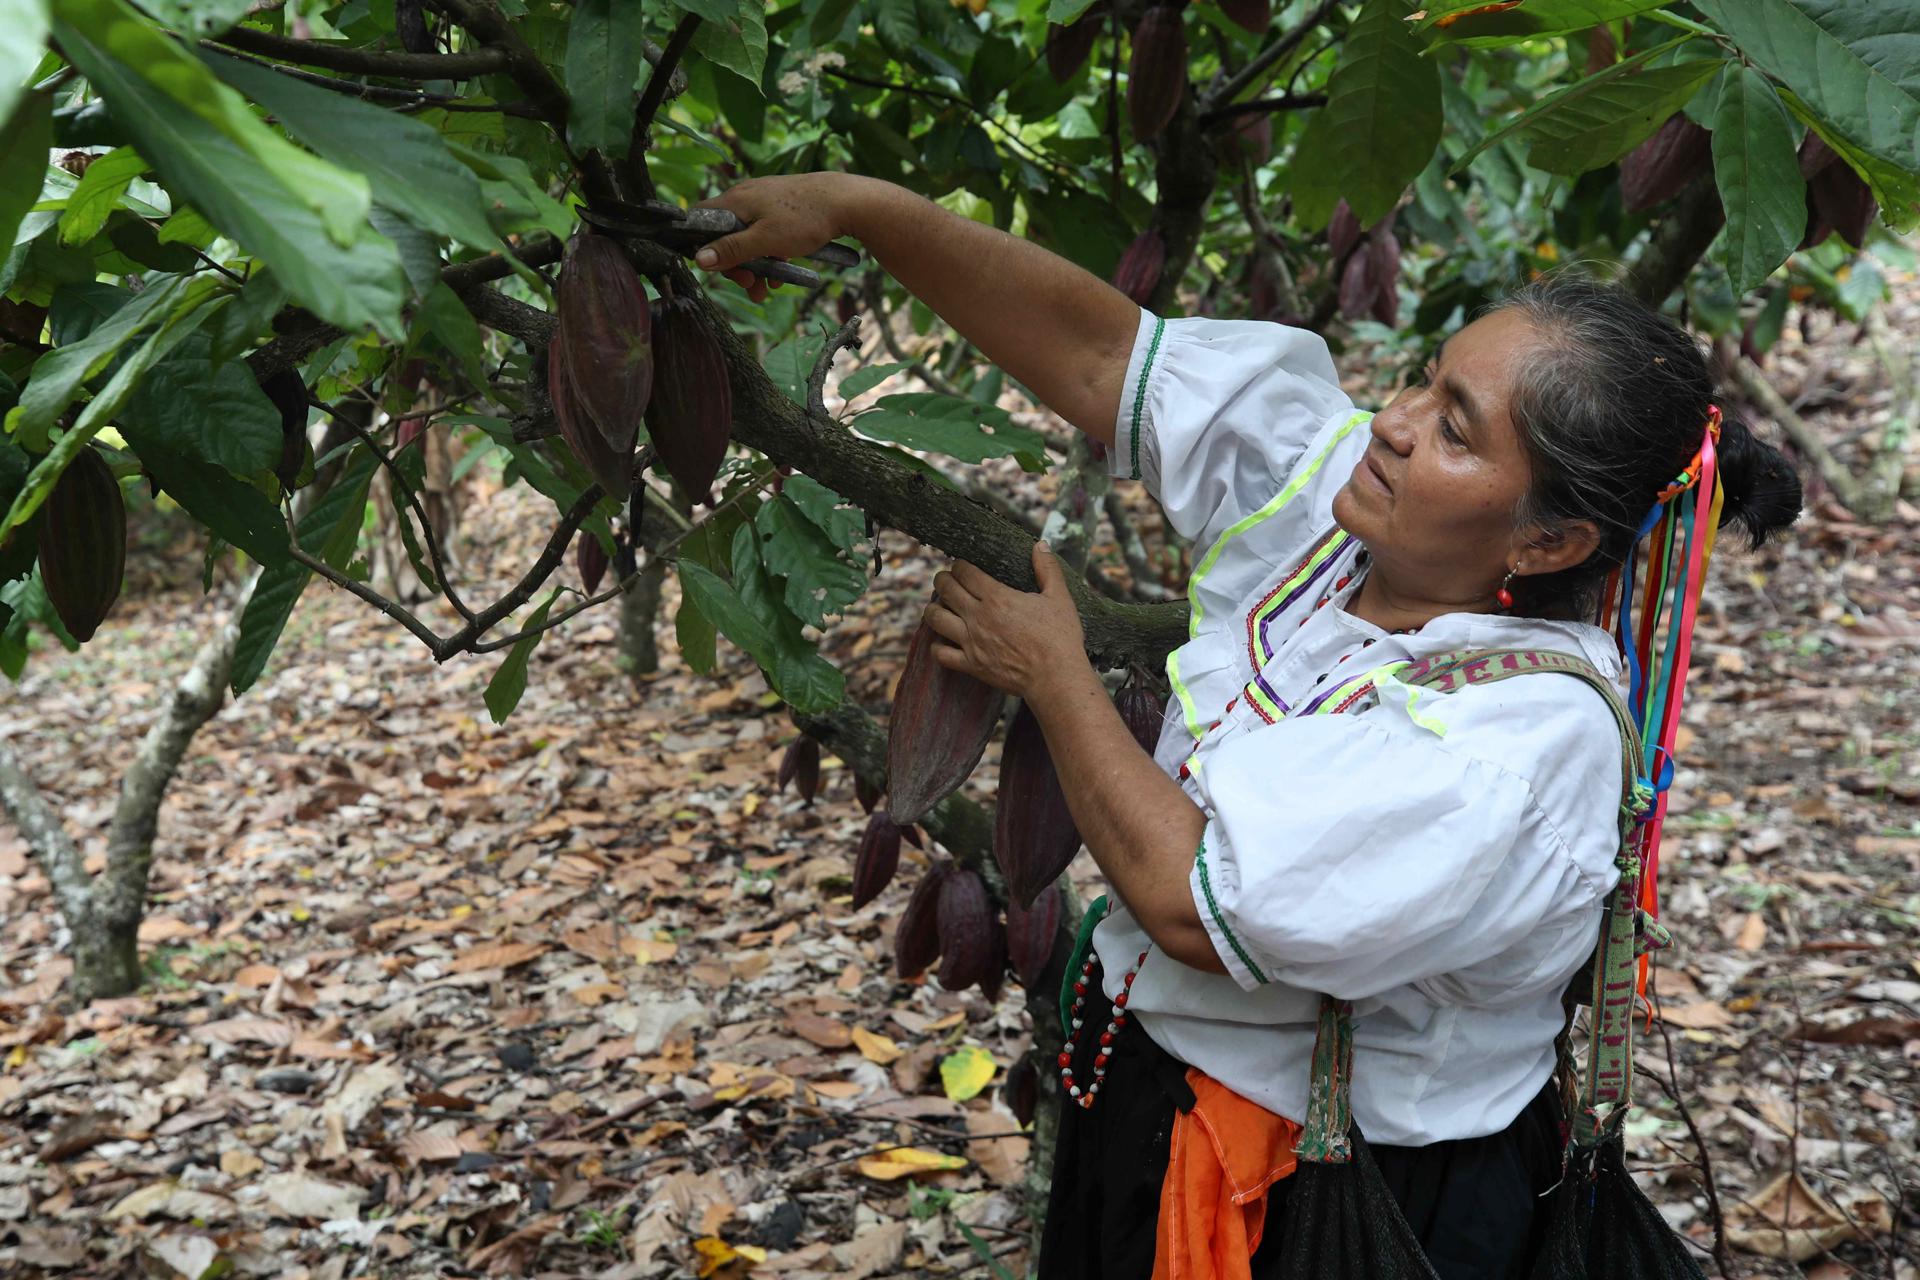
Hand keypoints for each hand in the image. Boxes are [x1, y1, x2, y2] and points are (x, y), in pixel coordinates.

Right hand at [692, 173, 859, 302]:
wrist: (846, 202)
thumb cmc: (805, 219)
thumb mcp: (766, 240)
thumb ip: (732, 250)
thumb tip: (699, 259)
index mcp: (736, 200)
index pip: (700, 218)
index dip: (701, 244)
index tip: (717, 268)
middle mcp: (746, 197)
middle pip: (725, 234)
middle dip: (735, 265)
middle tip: (749, 286)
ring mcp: (764, 202)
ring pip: (748, 239)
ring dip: (754, 267)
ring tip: (766, 292)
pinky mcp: (781, 209)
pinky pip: (766, 236)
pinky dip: (769, 257)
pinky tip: (782, 275)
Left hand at [923, 542, 1087, 703]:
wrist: (1056, 677)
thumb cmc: (1060, 637)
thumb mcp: (1059, 597)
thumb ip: (1047, 569)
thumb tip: (1040, 545)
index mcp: (997, 597)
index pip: (964, 572)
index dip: (959, 565)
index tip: (961, 566)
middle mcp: (978, 617)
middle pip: (945, 590)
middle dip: (942, 580)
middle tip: (946, 580)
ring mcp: (971, 642)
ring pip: (935, 619)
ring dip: (933, 609)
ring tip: (940, 607)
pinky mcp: (971, 665)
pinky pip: (941, 653)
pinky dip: (937, 645)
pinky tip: (944, 641)